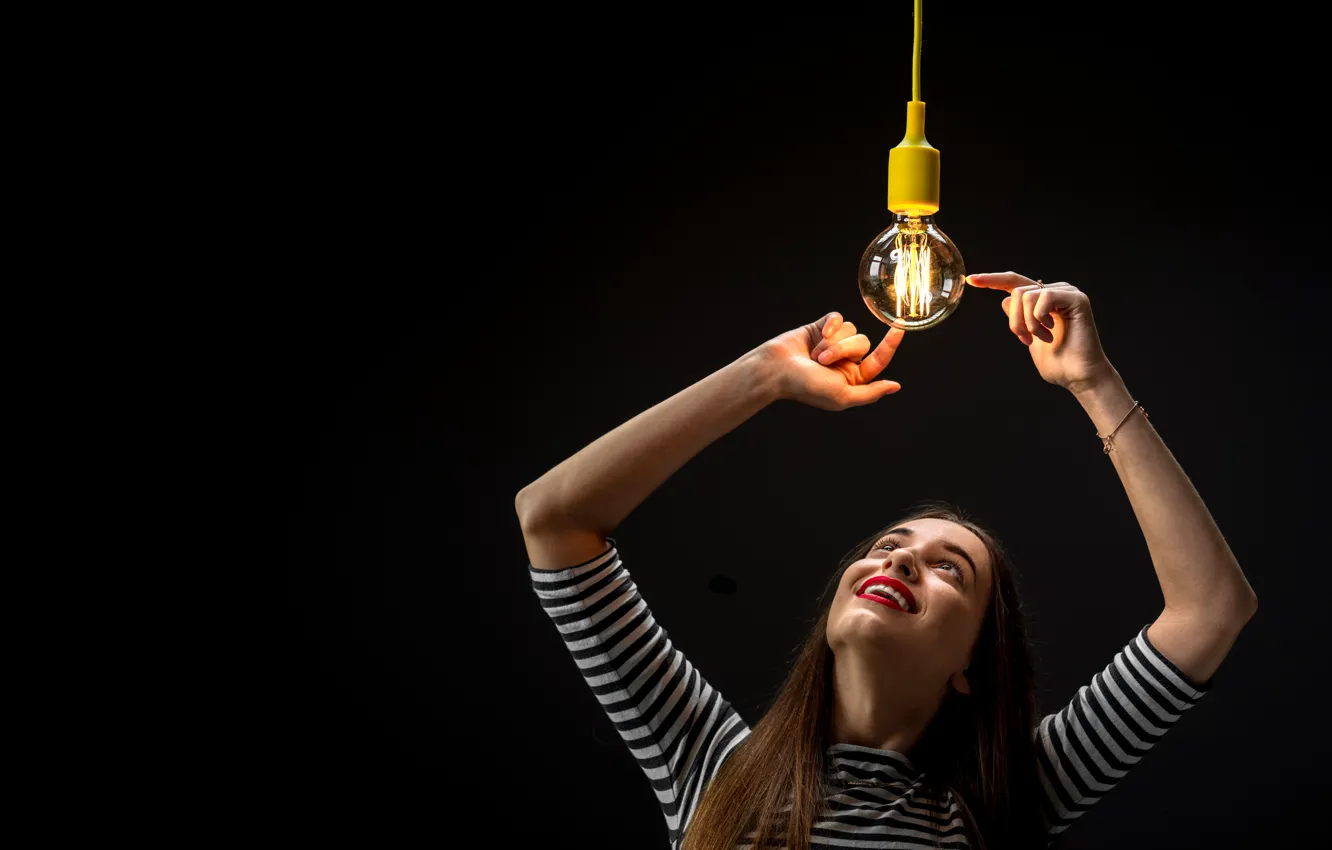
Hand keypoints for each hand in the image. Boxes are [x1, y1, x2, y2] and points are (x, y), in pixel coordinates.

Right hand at [757, 312, 904, 409]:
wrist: (776, 369)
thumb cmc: (806, 387)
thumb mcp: (843, 396)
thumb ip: (871, 392)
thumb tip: (895, 387)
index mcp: (853, 378)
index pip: (879, 360)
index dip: (890, 345)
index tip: (899, 329)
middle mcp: (845, 360)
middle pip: (862, 343)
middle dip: (843, 349)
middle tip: (823, 360)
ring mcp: (833, 342)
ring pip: (850, 329)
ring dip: (832, 342)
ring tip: (814, 354)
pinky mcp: (821, 327)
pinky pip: (837, 318)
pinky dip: (830, 326)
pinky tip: (819, 334)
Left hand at [967, 272, 1114, 392]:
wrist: (1077, 376)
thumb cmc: (1057, 363)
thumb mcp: (1028, 338)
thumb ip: (1018, 319)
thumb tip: (1005, 300)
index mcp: (1042, 301)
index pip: (1013, 283)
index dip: (991, 280)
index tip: (971, 280)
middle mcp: (1055, 292)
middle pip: (1015, 292)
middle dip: (1013, 320)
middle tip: (1025, 340)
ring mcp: (1066, 293)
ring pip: (1025, 295)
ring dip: (1027, 323)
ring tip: (1041, 338)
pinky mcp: (1076, 298)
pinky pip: (1044, 297)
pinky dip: (1040, 318)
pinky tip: (1051, 331)